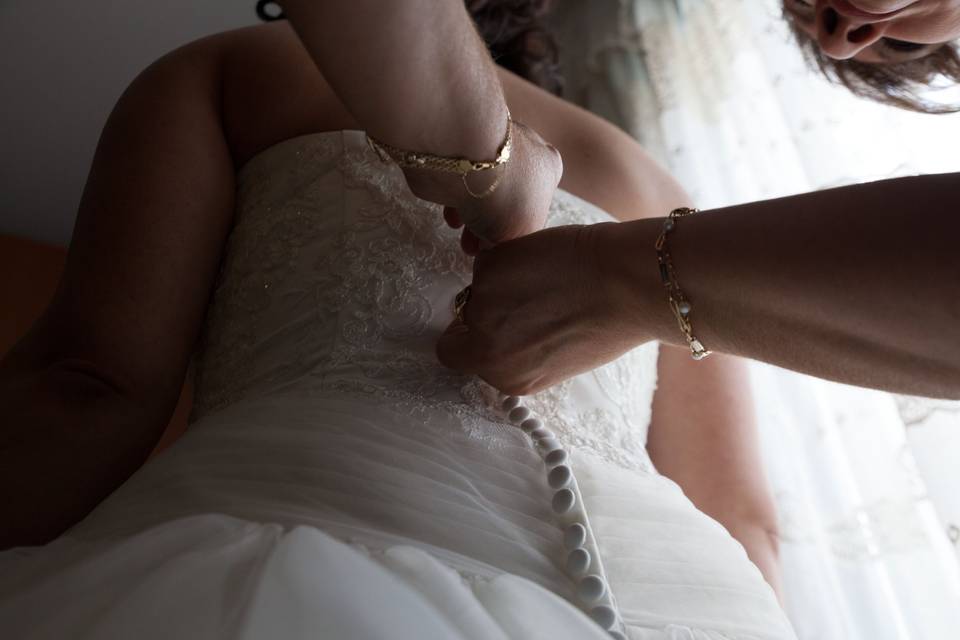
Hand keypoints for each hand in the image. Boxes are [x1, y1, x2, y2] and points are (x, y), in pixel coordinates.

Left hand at [405, 121, 562, 254]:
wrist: (465, 158)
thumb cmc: (504, 196)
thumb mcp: (520, 234)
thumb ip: (514, 242)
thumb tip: (497, 246)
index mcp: (549, 169)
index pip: (537, 207)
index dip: (518, 233)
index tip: (500, 249)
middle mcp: (525, 151)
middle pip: (508, 199)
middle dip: (491, 229)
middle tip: (478, 250)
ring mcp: (490, 145)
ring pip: (483, 190)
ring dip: (472, 218)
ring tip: (462, 239)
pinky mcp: (459, 146)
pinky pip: (460, 179)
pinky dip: (457, 199)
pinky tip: (452, 217)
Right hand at [436, 221, 663, 394]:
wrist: (626, 283)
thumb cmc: (608, 324)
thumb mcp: (556, 362)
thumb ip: (518, 357)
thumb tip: (499, 334)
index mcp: (506, 378)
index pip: (455, 357)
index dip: (473, 338)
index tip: (493, 325)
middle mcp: (488, 349)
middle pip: (462, 322)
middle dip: (484, 309)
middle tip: (521, 298)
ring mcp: (483, 306)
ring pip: (476, 288)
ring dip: (499, 283)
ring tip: (542, 280)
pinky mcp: (489, 268)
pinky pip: (488, 262)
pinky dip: (509, 259)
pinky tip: (543, 262)